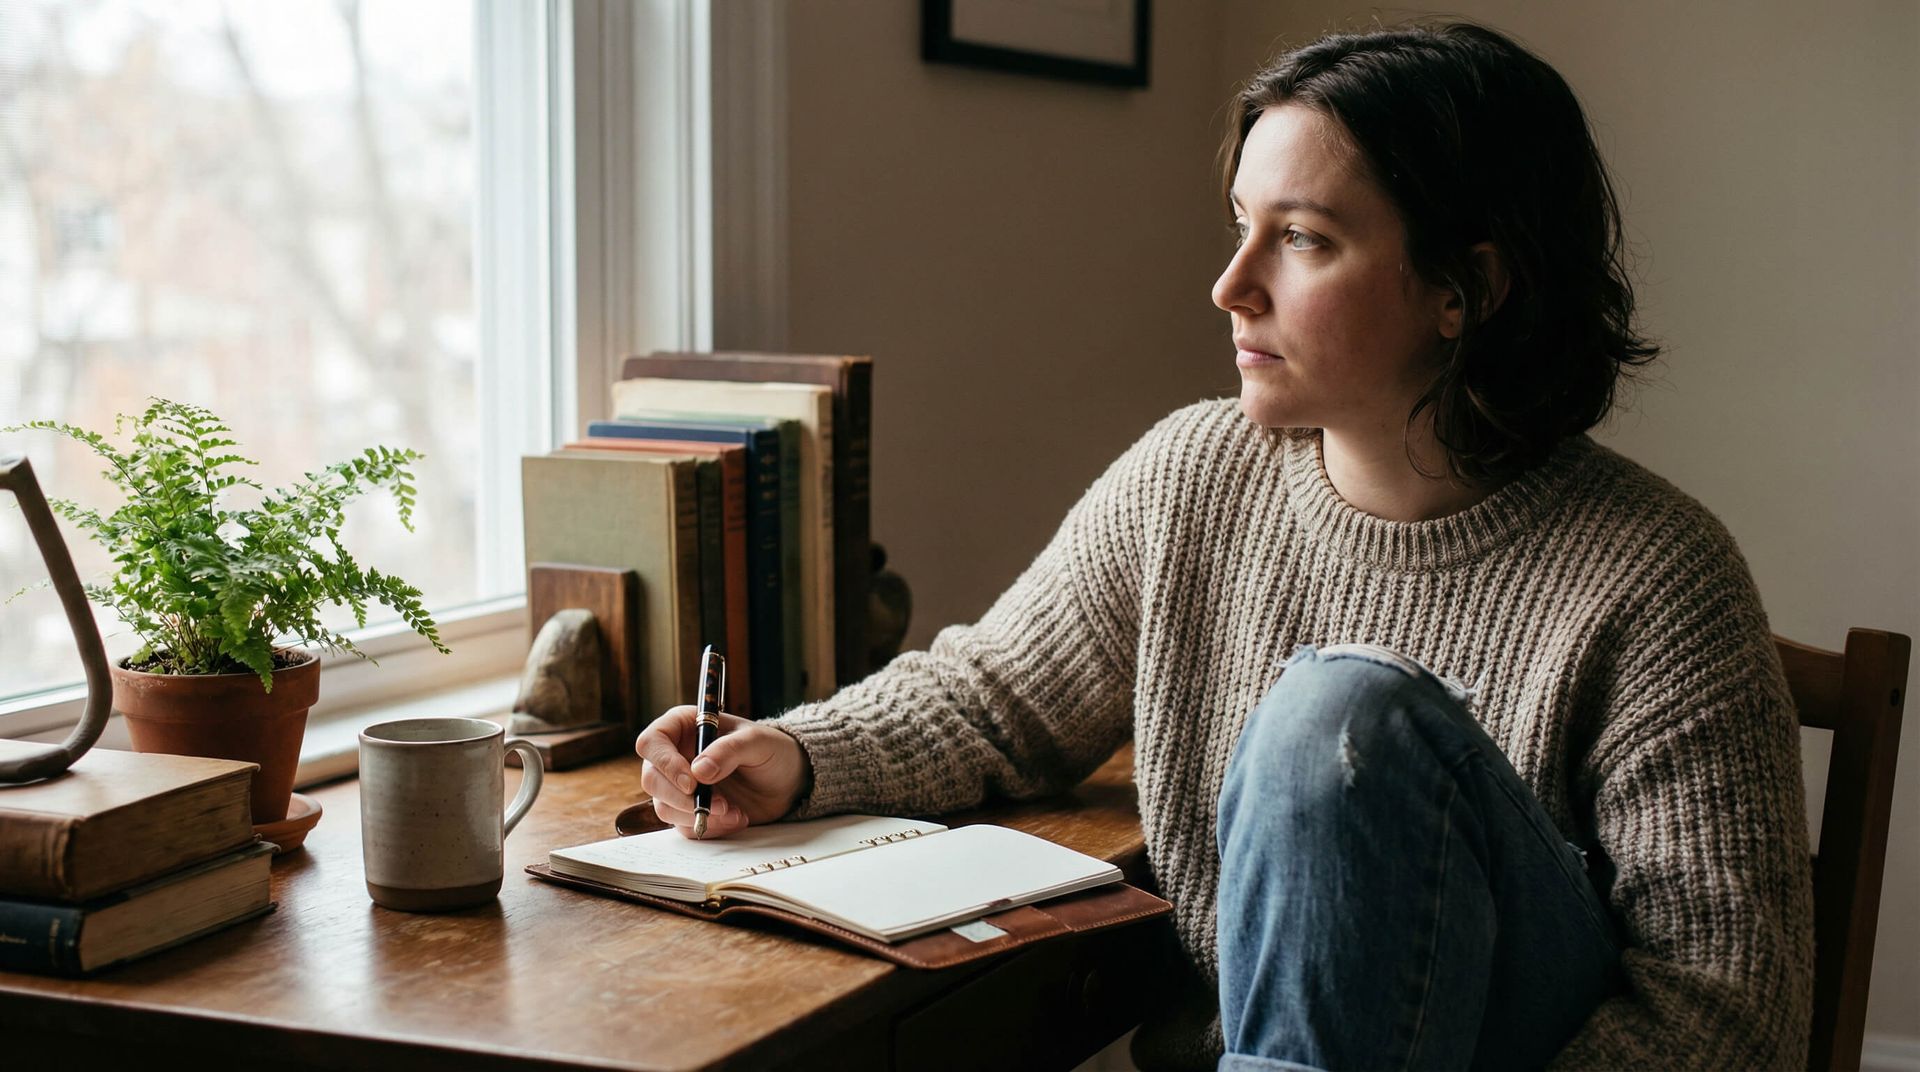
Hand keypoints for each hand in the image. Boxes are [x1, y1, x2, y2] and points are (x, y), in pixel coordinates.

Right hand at [634, 706, 809, 838]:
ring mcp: (680, 786)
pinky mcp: (690, 810)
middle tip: (719, 804)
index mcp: (684, 727)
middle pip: (652, 779)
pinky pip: (683, 826)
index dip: (665, 763)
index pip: (652, 742)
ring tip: (736, 811)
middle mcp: (675, 756)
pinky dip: (710, 827)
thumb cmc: (772, 750)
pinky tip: (737, 818)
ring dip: (698, 815)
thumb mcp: (757, 742)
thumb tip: (698, 770)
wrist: (788, 781)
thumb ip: (729, 750)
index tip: (692, 782)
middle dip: (683, 798)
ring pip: (664, 807)